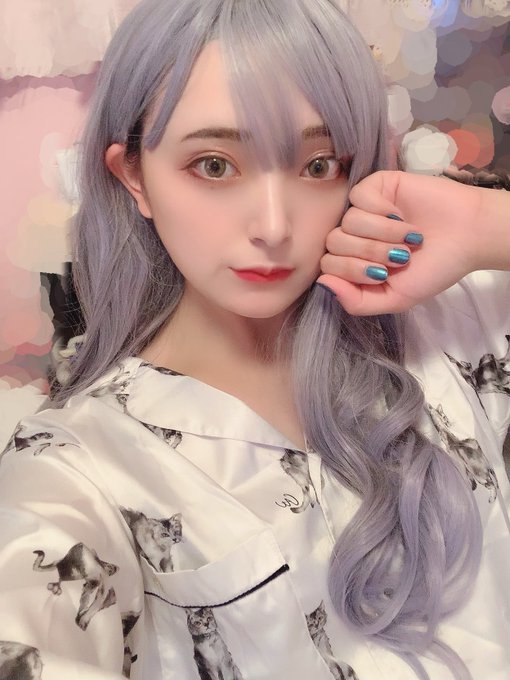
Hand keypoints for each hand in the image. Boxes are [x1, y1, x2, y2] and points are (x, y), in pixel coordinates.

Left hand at [317, 170, 488, 315]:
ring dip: (382, 234)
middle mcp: (354, 236)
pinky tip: (402, 216)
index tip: (384, 274)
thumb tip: (322, 284)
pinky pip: (358, 197)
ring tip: (409, 238)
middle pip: (334, 243)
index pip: (327, 266)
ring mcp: (363, 210)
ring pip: (348, 221)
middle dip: (369, 253)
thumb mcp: (395, 298)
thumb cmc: (433, 269)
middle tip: (400, 256)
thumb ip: (357, 302)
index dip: (353, 271)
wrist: (469, 238)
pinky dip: (381, 211)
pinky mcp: (376, 186)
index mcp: (354, 263)